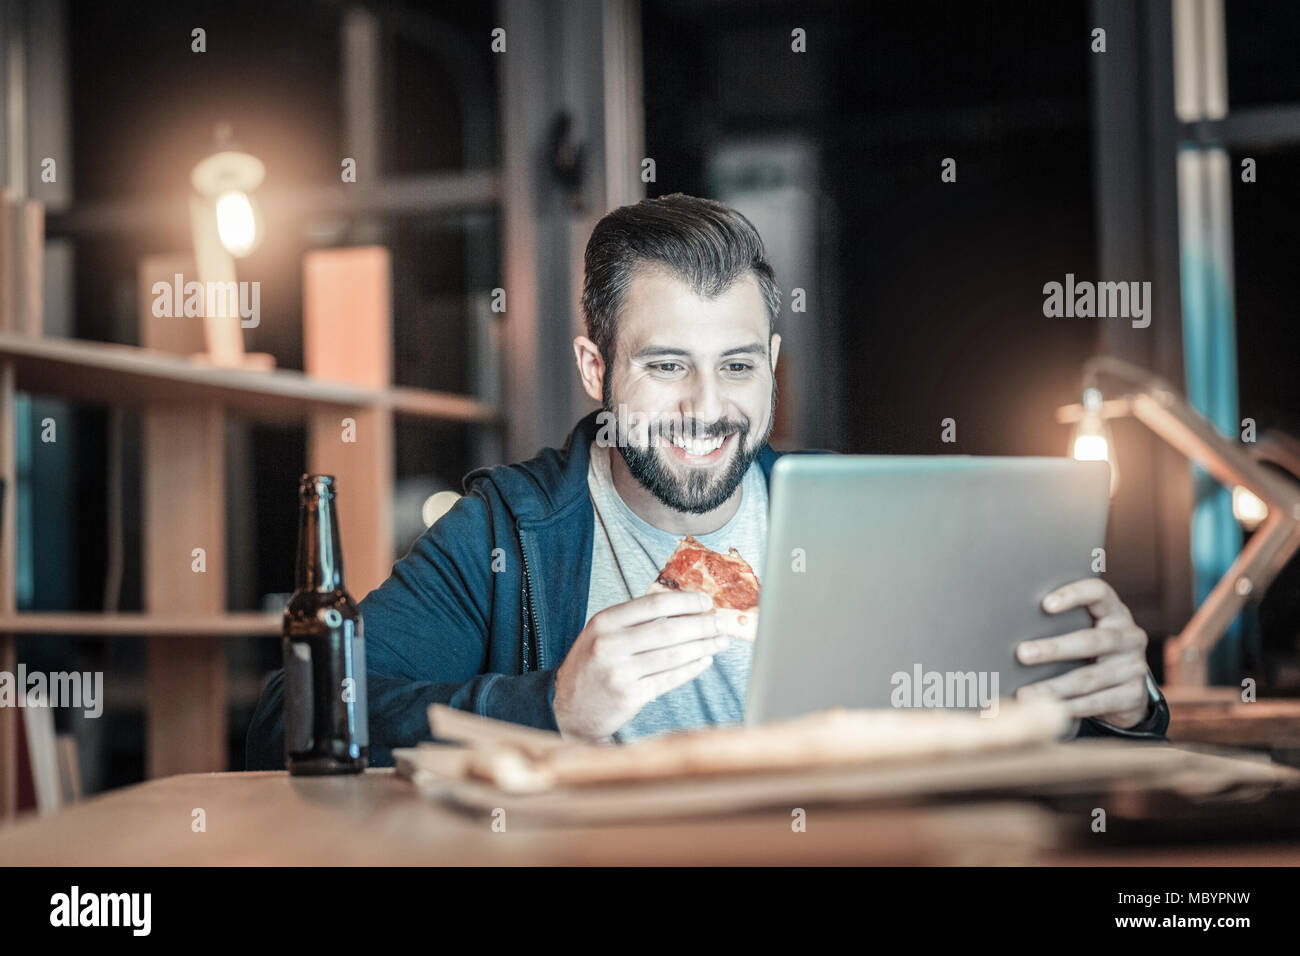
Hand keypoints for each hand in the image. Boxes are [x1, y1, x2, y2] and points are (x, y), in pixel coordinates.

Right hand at [553, 590, 730, 741]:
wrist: (565, 708)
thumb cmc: (590, 666)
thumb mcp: (601, 634)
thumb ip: (634, 621)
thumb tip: (683, 608)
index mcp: (604, 622)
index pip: (654, 604)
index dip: (685, 602)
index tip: (706, 602)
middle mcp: (610, 644)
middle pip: (668, 630)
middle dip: (702, 625)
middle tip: (721, 623)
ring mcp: (619, 672)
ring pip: (673, 655)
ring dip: (703, 647)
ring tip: (720, 641)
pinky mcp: (629, 696)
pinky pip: (669, 679)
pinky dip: (691, 669)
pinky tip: (704, 660)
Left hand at [1014, 578, 1150, 728]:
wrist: (1127, 690)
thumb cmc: (1091, 652)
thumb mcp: (1084, 631)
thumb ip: (1061, 624)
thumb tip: (1007, 626)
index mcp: (1114, 612)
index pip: (1099, 593)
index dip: (1074, 595)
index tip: (1045, 604)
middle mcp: (1129, 637)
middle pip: (1091, 641)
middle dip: (1054, 648)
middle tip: (1022, 654)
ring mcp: (1134, 667)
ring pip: (1089, 678)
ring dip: (1053, 686)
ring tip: (1024, 694)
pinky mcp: (1133, 695)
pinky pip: (1096, 702)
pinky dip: (1068, 707)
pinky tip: (1047, 710)